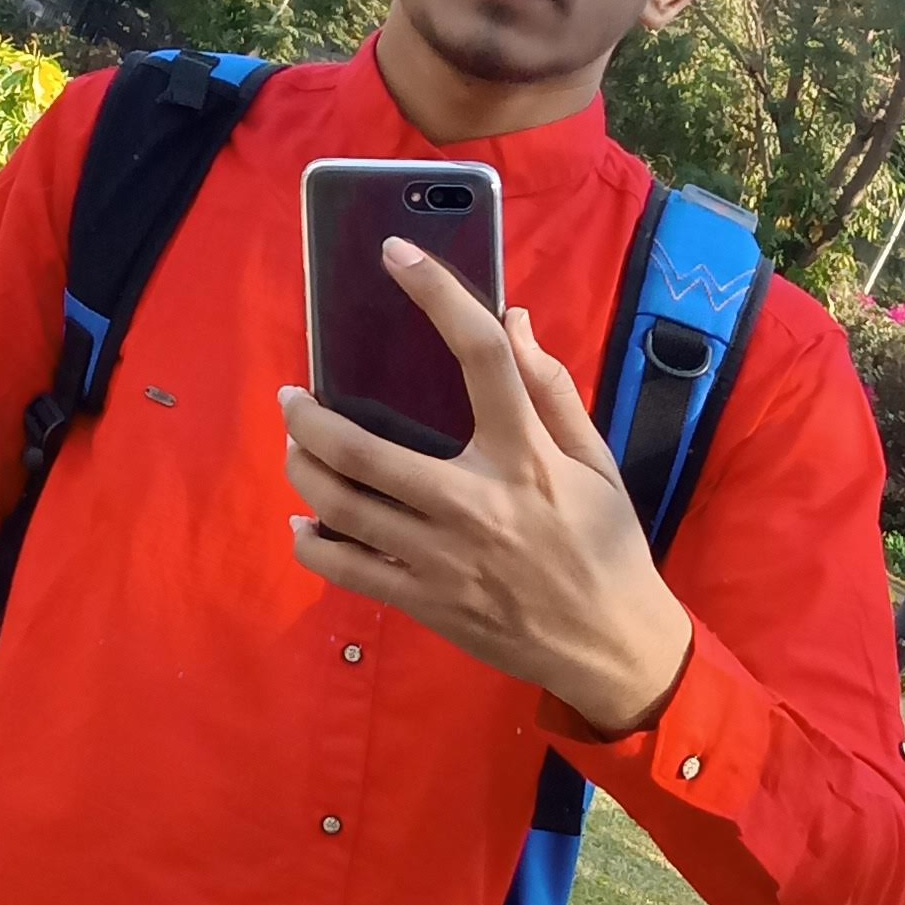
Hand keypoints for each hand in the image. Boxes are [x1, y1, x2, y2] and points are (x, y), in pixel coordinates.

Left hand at [279, 240, 693, 737]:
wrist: (613, 649)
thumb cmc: (607, 547)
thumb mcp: (596, 463)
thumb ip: (552, 391)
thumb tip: (513, 320)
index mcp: (526, 458)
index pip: (481, 356)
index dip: (437, 296)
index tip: (396, 256)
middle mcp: (477, 504)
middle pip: (367, 450)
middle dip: (312, 419)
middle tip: (290, 397)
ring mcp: (444, 559)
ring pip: (345, 509)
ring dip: (304, 471)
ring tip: (295, 448)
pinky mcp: (427, 602)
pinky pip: (349, 570)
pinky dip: (314, 543)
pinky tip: (304, 522)